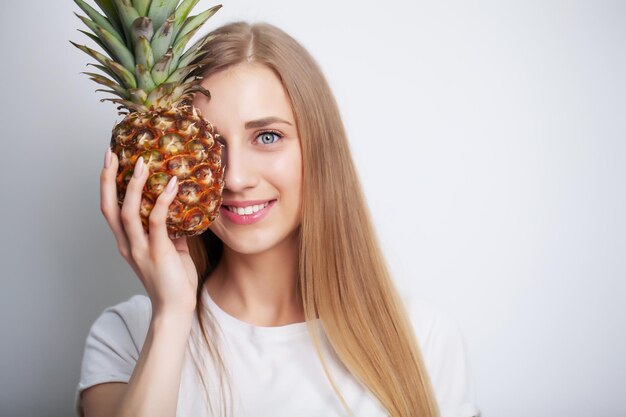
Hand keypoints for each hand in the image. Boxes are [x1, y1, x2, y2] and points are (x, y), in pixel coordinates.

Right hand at [100, 148, 197, 316]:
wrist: (176, 309)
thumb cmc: (174, 280)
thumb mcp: (171, 249)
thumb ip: (169, 229)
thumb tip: (179, 208)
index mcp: (127, 243)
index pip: (111, 209)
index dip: (108, 185)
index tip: (111, 161)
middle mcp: (127, 244)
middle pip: (109, 206)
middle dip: (108, 178)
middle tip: (112, 153)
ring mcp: (140, 249)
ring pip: (128, 211)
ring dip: (134, 185)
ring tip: (143, 162)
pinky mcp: (157, 252)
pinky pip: (157, 221)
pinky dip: (163, 201)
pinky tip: (172, 185)